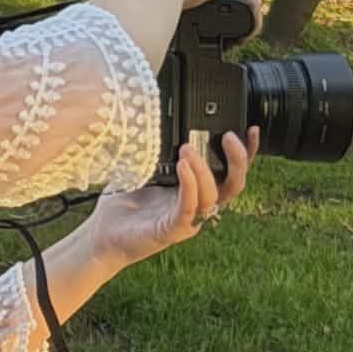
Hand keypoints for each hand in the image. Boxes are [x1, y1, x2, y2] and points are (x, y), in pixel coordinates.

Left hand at [84, 128, 258, 269]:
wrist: (101, 235)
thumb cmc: (123, 203)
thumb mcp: (142, 167)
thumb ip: (157, 147)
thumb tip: (159, 116)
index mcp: (195, 189)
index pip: (229, 171)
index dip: (246, 153)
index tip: (251, 128)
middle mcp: (197, 204)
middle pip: (234, 185)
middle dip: (238, 160)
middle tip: (227, 136)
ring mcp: (186, 220)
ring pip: (213, 196)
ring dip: (205, 169)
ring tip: (188, 148)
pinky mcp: (171, 231)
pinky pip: (189, 209)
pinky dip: (190, 186)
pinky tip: (182, 167)